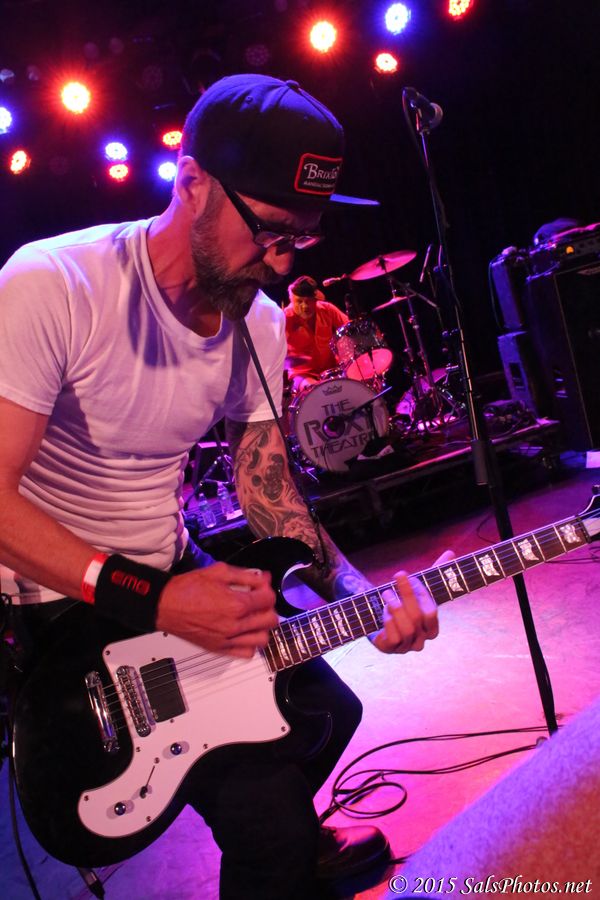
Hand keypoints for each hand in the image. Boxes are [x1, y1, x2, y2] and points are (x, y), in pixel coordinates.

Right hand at [156, 562, 277, 657]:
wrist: (165, 605)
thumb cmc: (187, 588)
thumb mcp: (219, 572)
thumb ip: (245, 575)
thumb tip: (263, 577)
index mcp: (236, 604)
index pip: (268, 599)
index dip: (267, 589)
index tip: (262, 586)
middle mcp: (234, 625)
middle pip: (270, 620)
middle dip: (268, 607)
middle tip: (259, 601)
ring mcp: (227, 639)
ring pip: (262, 639)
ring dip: (262, 627)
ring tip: (254, 618)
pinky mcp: (219, 649)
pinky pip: (246, 653)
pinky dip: (250, 644)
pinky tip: (244, 633)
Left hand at [371, 550, 453, 653]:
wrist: (377, 623)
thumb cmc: (402, 605)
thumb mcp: (416, 589)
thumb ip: (435, 573)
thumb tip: (451, 552)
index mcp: (432, 628)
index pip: (431, 611)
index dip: (421, 593)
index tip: (410, 576)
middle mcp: (421, 640)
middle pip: (417, 617)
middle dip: (407, 594)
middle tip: (397, 576)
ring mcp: (406, 647)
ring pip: (407, 629)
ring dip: (395, 607)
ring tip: (386, 593)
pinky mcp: (390, 649)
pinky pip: (393, 638)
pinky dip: (388, 622)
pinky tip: (383, 611)